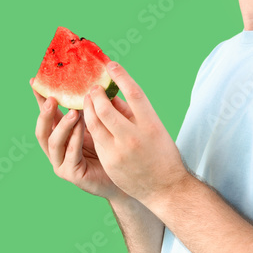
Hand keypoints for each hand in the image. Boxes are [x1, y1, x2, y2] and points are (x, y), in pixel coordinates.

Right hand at [31, 80, 126, 200]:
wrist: (125, 173)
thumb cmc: (113, 146)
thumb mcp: (101, 123)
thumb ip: (93, 107)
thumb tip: (93, 82)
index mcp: (62, 134)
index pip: (48, 115)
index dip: (40, 99)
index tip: (34, 81)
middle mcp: (57, 149)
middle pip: (43, 130)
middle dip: (45, 113)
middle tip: (52, 98)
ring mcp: (62, 163)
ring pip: (54, 142)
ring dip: (63, 126)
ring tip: (73, 111)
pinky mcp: (72, 175)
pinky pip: (71, 155)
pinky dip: (75, 140)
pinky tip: (82, 128)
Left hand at [82, 62, 188, 207]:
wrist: (166, 188)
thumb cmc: (162, 154)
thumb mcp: (155, 129)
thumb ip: (133, 112)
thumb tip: (115, 95)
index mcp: (151, 123)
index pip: (134, 93)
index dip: (121, 76)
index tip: (111, 64)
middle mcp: (135, 135)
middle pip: (107, 107)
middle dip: (96, 94)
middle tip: (92, 87)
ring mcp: (120, 149)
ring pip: (95, 122)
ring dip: (88, 108)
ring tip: (87, 100)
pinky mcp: (110, 160)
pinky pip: (94, 138)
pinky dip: (89, 126)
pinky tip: (86, 119)